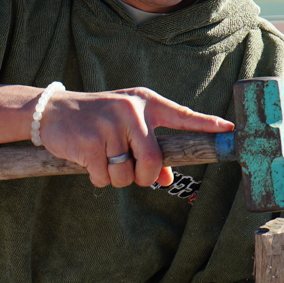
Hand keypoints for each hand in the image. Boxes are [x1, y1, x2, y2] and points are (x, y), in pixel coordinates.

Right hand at [37, 86, 233, 189]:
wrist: (54, 111)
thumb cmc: (98, 120)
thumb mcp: (126, 126)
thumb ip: (148, 149)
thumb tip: (167, 179)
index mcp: (145, 103)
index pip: (181, 114)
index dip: (206, 124)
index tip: (229, 129)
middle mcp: (130, 111)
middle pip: (151, 160)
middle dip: (143, 176)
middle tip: (132, 173)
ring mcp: (109, 126)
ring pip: (126, 174)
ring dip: (117, 179)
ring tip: (104, 161)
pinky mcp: (90, 143)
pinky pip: (104, 177)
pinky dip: (98, 178)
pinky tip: (88, 161)